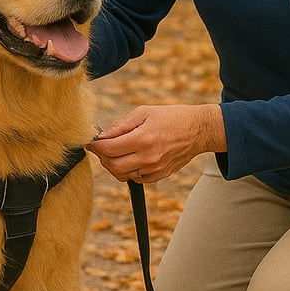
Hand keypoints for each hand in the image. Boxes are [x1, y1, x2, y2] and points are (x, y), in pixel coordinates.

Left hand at [87, 103, 224, 182]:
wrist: (198, 130)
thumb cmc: (172, 117)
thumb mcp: (145, 112)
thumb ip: (121, 125)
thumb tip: (102, 136)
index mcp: (143, 138)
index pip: (109, 149)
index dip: (95, 146)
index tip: (91, 142)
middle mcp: (148, 157)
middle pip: (113, 166)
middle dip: (102, 158)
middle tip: (102, 148)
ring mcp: (155, 169)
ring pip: (123, 175)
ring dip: (114, 165)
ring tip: (117, 152)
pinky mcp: (160, 175)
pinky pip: (136, 179)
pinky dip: (129, 171)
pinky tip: (132, 158)